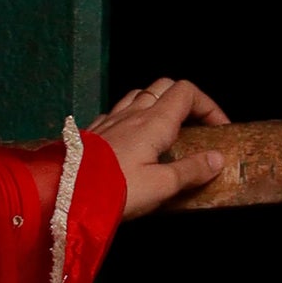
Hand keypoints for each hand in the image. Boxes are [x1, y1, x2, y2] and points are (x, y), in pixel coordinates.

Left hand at [94, 75, 229, 217]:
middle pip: (164, 86)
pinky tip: (132, 138)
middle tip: (194, 126)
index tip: (219, 128)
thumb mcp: (161, 186)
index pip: (187, 93)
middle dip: (185, 101)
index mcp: (154, 122)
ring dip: (156, 105)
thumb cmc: (114, 191)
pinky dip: (131, 117)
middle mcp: (132, 113)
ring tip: (165, 131)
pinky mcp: (93, 132)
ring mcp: (110, 120)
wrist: (62, 195)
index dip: (208, 106)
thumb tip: (216, 159)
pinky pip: (116, 112)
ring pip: (138, 95)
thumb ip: (190, 171)